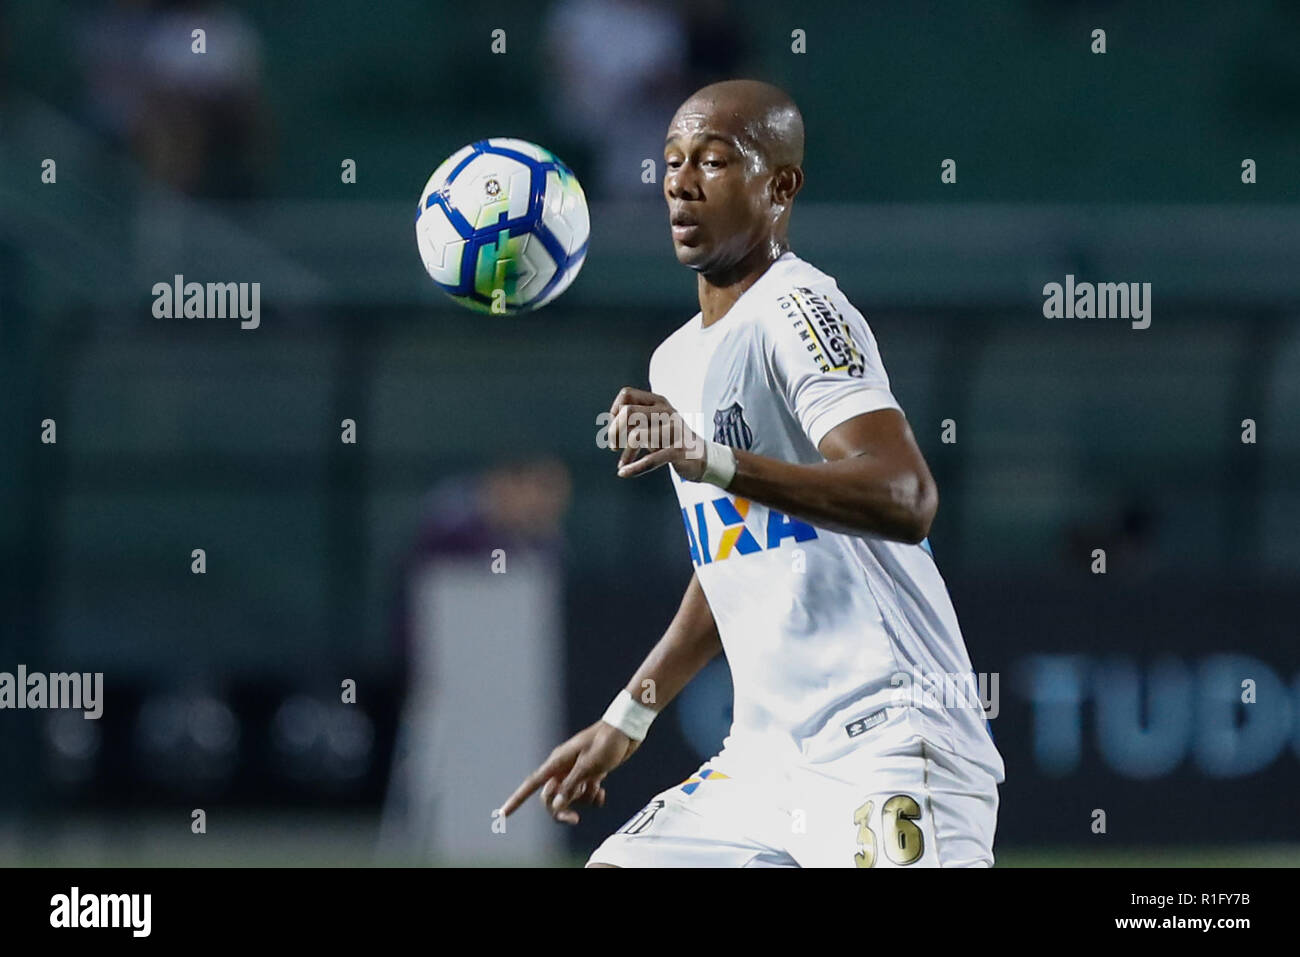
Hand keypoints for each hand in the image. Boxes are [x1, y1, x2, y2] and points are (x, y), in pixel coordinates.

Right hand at [499, 720, 640, 824]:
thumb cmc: (607, 743)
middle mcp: (563, 768)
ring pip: (570, 797)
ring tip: (597, 788)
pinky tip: (602, 791)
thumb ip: (571, 786)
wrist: (627, 729)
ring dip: (582, 800)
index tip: (503, 814)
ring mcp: (577, 771)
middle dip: (561, 810)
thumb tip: (556, 804)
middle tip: (575, 819)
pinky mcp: (590, 774)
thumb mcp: (589, 766)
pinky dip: (592, 797)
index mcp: (558, 763)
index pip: (532, 784)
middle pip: (551, 797)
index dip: (516, 800)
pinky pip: (584, 794)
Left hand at [607, 387, 706, 480]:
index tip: (616, 429)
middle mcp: (667, 412)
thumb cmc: (671, 440)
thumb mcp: (654, 423)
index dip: (614, 411)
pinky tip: (623, 472)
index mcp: (659, 402)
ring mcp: (674, 430)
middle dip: (614, 431)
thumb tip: (610, 426)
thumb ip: (635, 420)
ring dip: (625, 453)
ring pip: (636, 435)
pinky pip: (650, 459)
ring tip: (624, 463)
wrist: (702, 457)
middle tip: (614, 446)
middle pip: (627, 412)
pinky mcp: (678, 451)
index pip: (627, 394)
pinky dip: (634, 468)